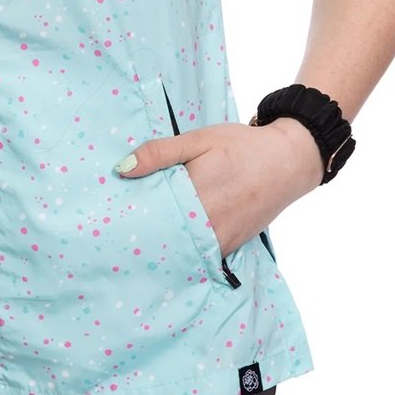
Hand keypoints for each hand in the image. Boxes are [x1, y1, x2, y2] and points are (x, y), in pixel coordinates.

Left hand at [114, 118, 322, 257]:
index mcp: (196, 196)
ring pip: (183, 251)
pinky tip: (169, 244)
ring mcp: (223, 239)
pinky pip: (203, 254)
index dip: (129, 221)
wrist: (289, 160)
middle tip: (112, 238)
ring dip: (162, 247)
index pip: (152, 217)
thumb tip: (122, 169)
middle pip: (164, 239)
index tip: (106, 224)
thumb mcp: (198, 139)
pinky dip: (186, 251)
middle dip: (141, 239)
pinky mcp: (233, 244)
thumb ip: (160, 154)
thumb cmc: (241, 146)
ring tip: (135, 244)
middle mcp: (209, 224)